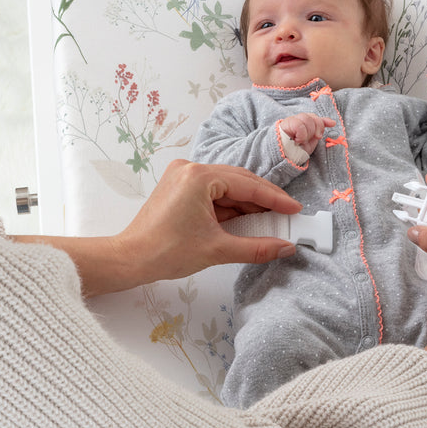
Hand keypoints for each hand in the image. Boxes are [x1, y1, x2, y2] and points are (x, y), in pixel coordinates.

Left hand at [116, 159, 301, 281]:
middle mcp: (190, 169)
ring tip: (268, 222)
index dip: (274, 199)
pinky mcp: (178, 186)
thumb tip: (284, 247)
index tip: (294, 209)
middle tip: (286, 216)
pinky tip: (245, 220)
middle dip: (263, 201)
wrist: (131, 258)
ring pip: (226, 187)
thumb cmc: (165, 251)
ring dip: (246, 204)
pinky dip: (229, 207)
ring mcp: (182, 176)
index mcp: (198, 177)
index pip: (247, 185)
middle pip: (238, 181)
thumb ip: (256, 247)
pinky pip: (212, 192)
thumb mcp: (217, 250)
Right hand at [278, 114, 336, 154]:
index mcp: (303, 123)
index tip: (332, 124)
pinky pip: (299, 125)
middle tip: (315, 138)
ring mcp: (290, 121)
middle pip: (312, 117)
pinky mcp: (284, 124)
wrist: (284, 157)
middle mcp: (297, 119)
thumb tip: (332, 123)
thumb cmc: (297, 150)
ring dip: (308, 132)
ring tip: (303, 141)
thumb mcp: (311, 140)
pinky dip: (302, 134)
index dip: (324, 120)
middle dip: (317, 128)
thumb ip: (319, 130)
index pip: (315, 117)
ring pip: (306, 118)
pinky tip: (298, 141)